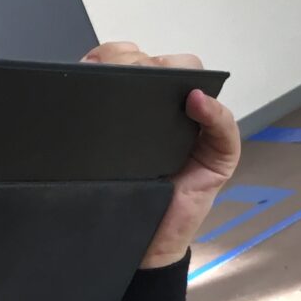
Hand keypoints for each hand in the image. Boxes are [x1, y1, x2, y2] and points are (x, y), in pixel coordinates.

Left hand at [80, 41, 241, 268]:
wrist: (136, 246)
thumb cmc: (118, 198)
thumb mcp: (96, 155)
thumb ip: (90, 123)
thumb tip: (78, 85)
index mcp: (139, 106)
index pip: (134, 61)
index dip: (116, 55)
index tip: (93, 63)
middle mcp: (169, 111)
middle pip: (166, 64)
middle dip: (140, 64)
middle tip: (119, 79)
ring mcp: (196, 130)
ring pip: (195, 82)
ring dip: (173, 76)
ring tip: (149, 85)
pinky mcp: (216, 156)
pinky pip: (223, 128)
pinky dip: (213, 112)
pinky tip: (195, 103)